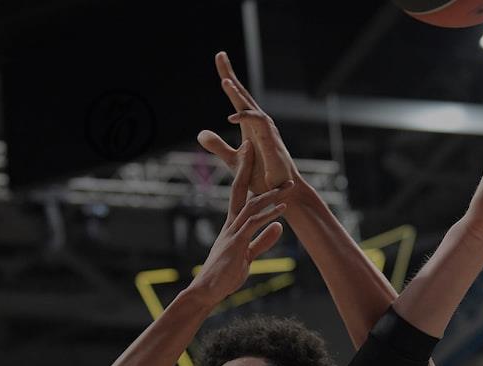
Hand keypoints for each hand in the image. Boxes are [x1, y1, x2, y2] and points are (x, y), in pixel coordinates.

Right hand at [189, 144, 293, 305]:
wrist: (208, 291)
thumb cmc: (226, 274)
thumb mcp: (250, 254)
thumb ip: (264, 239)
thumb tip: (279, 227)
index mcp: (233, 225)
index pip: (240, 194)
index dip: (245, 174)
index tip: (251, 156)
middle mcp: (231, 223)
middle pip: (239, 189)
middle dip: (246, 167)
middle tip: (253, 145)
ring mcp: (232, 232)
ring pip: (251, 205)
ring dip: (270, 194)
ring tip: (288, 184)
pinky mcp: (236, 244)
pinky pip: (253, 225)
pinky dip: (269, 216)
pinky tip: (282, 210)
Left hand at [196, 51, 298, 193]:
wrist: (282, 194)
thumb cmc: (263, 178)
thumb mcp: (234, 161)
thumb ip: (218, 146)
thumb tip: (200, 132)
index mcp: (249, 127)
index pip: (236, 99)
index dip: (227, 80)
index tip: (219, 60)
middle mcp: (259, 125)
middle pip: (243, 94)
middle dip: (230, 74)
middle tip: (220, 54)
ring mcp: (266, 132)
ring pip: (250, 106)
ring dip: (237, 93)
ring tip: (223, 81)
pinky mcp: (271, 142)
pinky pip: (258, 124)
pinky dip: (246, 118)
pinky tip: (231, 117)